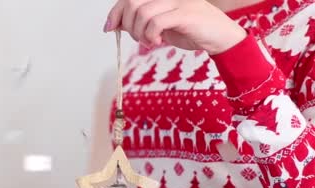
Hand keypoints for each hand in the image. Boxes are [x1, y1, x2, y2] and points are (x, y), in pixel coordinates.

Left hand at [103, 0, 246, 54]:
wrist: (220, 37)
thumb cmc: (190, 31)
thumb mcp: (159, 27)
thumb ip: (140, 22)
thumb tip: (114, 25)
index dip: (115, 13)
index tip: (109, 28)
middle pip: (132, 3)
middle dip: (128, 26)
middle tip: (140, 39)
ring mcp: (177, 0)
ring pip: (142, 13)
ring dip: (140, 34)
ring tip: (151, 42)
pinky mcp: (185, 12)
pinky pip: (156, 22)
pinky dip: (151, 36)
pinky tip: (158, 42)